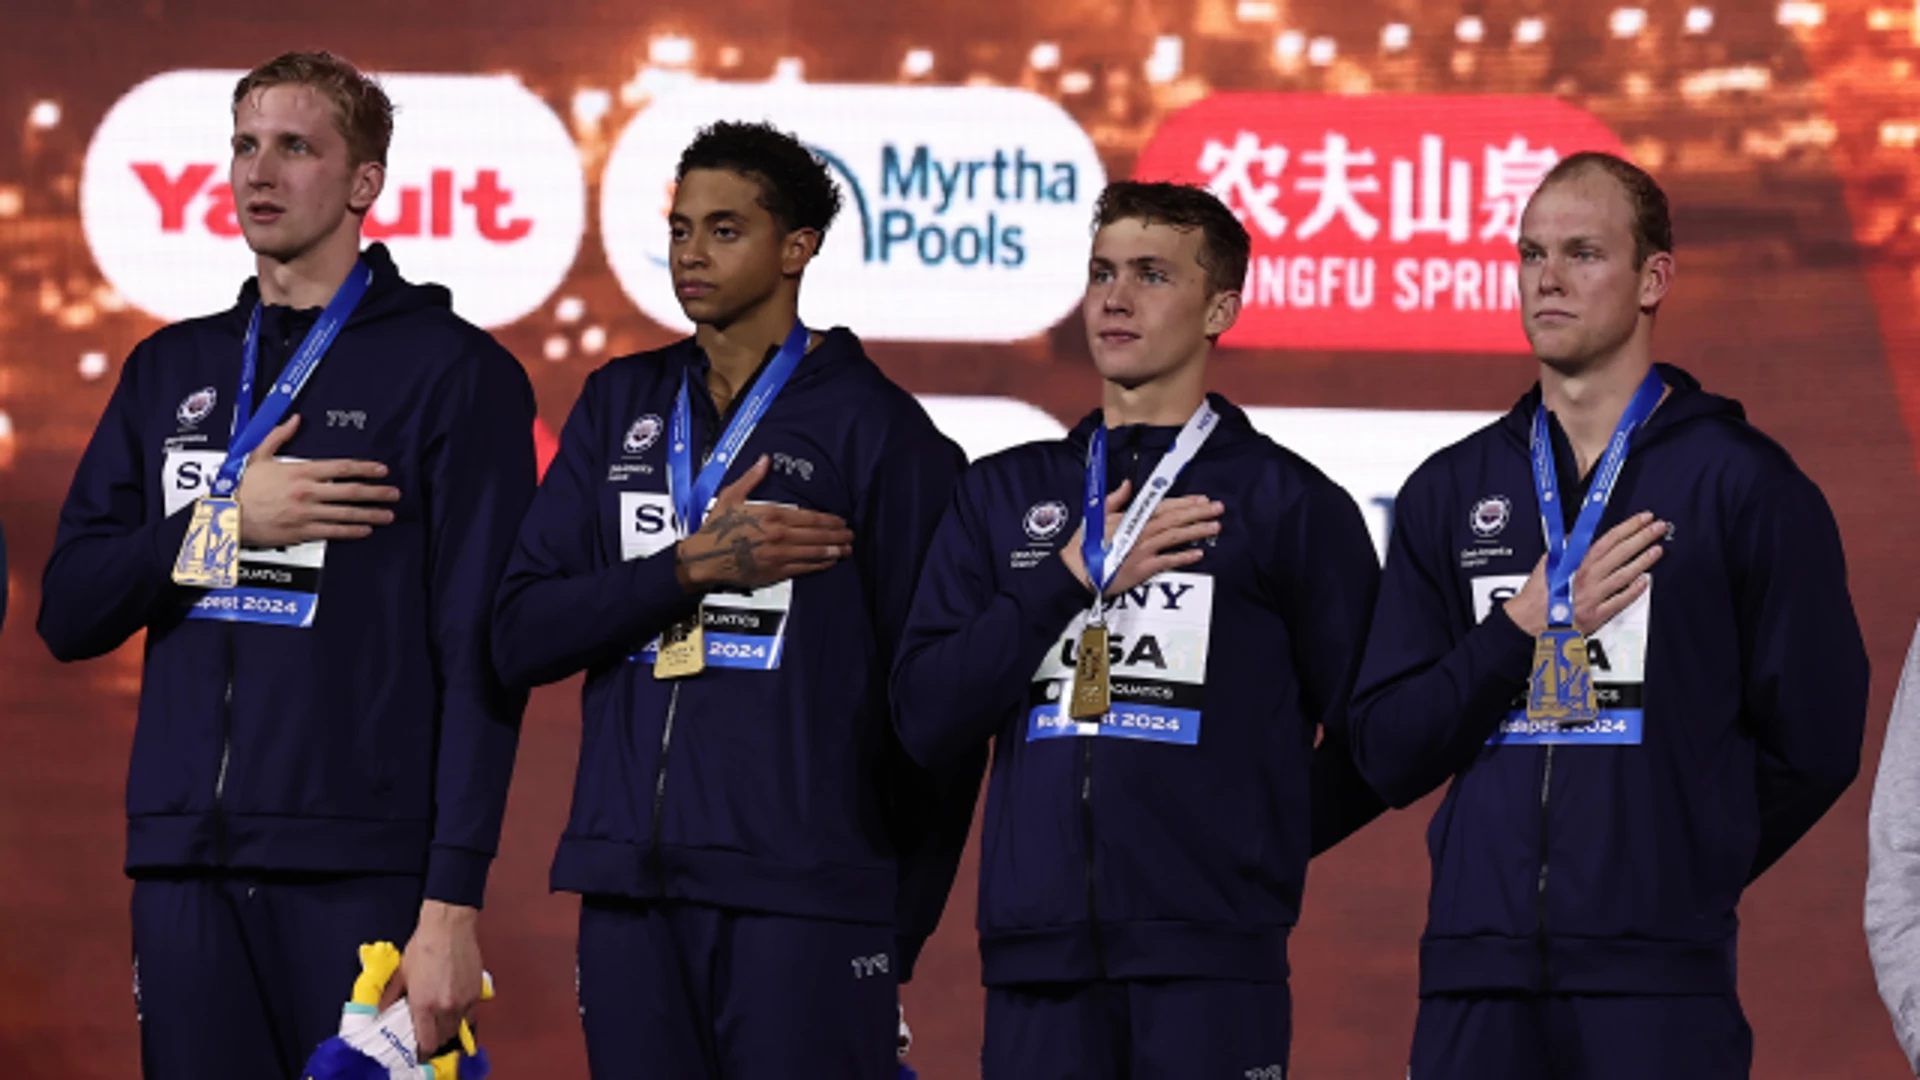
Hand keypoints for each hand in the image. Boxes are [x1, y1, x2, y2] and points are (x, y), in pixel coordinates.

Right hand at [234, 415, 398, 545]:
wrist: (225, 515)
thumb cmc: (240, 486)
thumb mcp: (258, 455)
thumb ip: (279, 436)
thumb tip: (294, 420)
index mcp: (300, 471)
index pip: (341, 468)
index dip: (365, 468)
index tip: (382, 471)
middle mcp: (307, 492)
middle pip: (350, 491)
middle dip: (376, 493)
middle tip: (394, 494)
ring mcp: (306, 513)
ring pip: (346, 514)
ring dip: (370, 514)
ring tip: (388, 514)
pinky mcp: (301, 532)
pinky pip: (333, 532)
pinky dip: (352, 531)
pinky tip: (365, 529)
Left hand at [380, 900, 482, 1057]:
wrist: (448, 927)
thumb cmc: (423, 947)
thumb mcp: (400, 974)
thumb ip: (390, 997)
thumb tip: (381, 1013)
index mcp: (424, 1005)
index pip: (426, 1042)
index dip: (421, 1050)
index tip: (417, 1049)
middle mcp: (446, 1007)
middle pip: (443, 1038)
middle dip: (434, 1038)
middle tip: (426, 1031)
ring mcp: (463, 1001)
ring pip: (457, 1028)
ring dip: (448, 1028)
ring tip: (439, 1019)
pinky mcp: (476, 992)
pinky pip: (470, 1015)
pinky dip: (462, 1016)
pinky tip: (454, 1008)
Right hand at [673, 454, 853, 591]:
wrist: (704, 558)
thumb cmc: (717, 527)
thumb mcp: (731, 496)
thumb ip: (751, 478)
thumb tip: (764, 460)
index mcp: (771, 514)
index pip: (809, 517)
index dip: (828, 519)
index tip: (840, 520)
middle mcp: (779, 535)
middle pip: (817, 534)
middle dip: (837, 535)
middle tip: (851, 534)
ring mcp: (779, 554)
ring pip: (814, 551)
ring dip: (833, 549)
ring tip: (847, 548)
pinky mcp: (775, 571)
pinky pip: (804, 568)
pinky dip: (820, 564)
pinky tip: (830, 561)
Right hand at [1059, 480, 1222, 597]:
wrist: (1077, 570)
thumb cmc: (1085, 544)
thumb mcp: (1097, 515)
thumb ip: (1116, 499)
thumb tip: (1128, 484)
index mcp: (1131, 517)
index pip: (1163, 506)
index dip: (1184, 502)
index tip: (1201, 499)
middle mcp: (1140, 530)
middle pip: (1174, 519)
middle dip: (1198, 512)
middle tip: (1218, 508)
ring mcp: (1143, 549)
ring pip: (1175, 536)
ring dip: (1196, 530)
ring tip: (1215, 527)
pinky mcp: (1143, 568)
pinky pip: (1167, 560)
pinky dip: (1183, 556)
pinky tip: (1198, 553)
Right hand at [1504, 511, 1666, 635]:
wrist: (1529, 622)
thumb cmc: (1536, 596)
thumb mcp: (1547, 565)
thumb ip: (1564, 550)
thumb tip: (1576, 538)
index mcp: (1575, 563)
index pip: (1607, 540)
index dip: (1627, 527)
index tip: (1642, 519)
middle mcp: (1587, 577)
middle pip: (1620, 553)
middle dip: (1642, 538)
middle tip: (1658, 529)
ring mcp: (1594, 596)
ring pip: (1624, 575)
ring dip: (1643, 561)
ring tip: (1657, 550)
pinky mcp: (1596, 614)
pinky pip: (1620, 601)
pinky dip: (1633, 591)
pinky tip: (1645, 582)